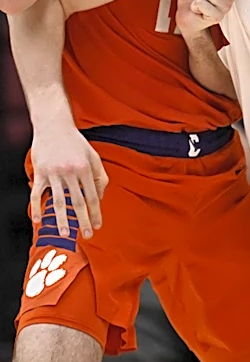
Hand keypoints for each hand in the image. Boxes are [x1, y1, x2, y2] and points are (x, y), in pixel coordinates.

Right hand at [30, 124, 107, 238]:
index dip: (96, 212)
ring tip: (65, 234)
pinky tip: (40, 221)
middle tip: (87, 235)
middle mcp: (70, 172)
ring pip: (58, 202)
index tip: (98, 225)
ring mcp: (54, 174)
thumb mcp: (93, 156)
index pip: (93, 196)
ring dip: (62, 220)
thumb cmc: (76, 143)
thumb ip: (100, 176)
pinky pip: (37, 194)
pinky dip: (37, 208)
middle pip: (77, 202)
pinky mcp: (40, 173)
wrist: (54, 126)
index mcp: (86, 168)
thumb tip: (100, 197)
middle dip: (83, 221)